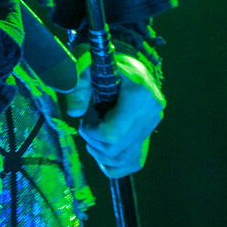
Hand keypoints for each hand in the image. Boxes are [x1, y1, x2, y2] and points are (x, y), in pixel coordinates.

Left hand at [68, 51, 165, 179]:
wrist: (125, 64)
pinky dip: (115, 163)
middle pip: (116, 150)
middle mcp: (152, 111)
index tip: (87, 114)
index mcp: (139, 92)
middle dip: (94, 141)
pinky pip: (134, 162)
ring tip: (96, 132)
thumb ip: (79, 86)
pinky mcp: (149, 134)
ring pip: (125, 160)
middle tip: (90, 121)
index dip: (91, 131)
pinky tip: (103, 149)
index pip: (112, 133)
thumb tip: (73, 112)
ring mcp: (152, 125)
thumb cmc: (104, 63)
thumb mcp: (87, 65)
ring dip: (102, 152)